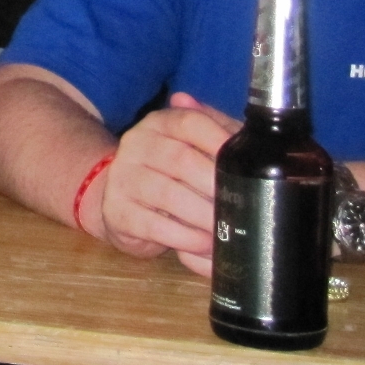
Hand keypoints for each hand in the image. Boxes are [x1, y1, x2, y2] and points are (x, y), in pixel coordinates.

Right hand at [88, 92, 238, 278]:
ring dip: (203, 215)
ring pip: (167, 194)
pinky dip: (186, 237)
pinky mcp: (117, 211)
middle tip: (242, 206)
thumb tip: (246, 132)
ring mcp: (123, 177)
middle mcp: (135, 144)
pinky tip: (205, 242)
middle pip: (180, 159)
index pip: (189, 122)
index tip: (244, 162)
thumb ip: (218, 134)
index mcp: (159, 123)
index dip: (218, 139)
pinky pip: (155, 225)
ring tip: (227, 229)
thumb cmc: (167, 172)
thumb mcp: (190, 147)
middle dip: (215, 185)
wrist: (117, 196)